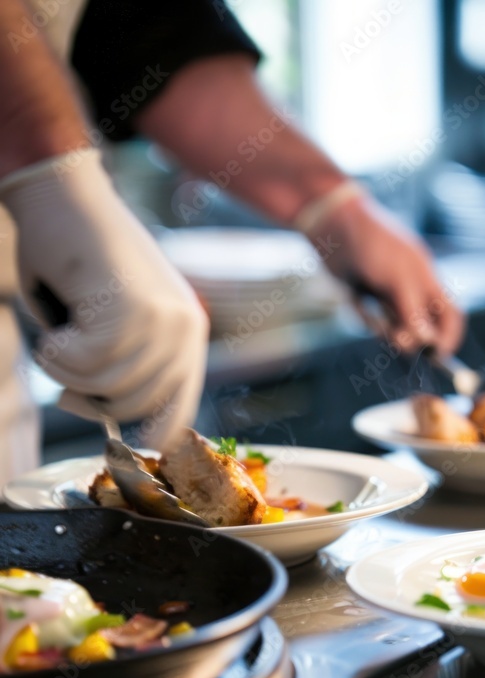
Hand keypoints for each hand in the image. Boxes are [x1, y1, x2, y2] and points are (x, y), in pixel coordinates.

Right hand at [0, 148, 208, 448]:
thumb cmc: (75, 264)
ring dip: (66, 371)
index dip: (144, 434)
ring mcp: (165, 319)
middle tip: (62, 360)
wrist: (62, 196)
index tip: (111, 431)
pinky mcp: (134, 309)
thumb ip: (126, 373)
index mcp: (189, 336)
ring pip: (109, 388)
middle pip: (135, 407)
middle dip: (88, 396)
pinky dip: (57, 355)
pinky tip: (55, 327)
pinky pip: (87, 366)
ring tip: (58, 335)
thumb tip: (118, 426)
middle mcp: (187, 329)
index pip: (178, 415)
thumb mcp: (114, 328)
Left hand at [309, 195, 464, 354]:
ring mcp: (388, 296)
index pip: (451, 316)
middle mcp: (411, 290)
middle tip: (394, 338)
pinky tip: (356, 298)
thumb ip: (413, 311)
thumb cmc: (373, 244)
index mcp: (428, 280)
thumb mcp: (398, 278)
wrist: (333, 224)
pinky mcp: (365, 300)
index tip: (436, 357)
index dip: (449, 337)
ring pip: (394, 330)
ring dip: (386, 330)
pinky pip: (370, 322)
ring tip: (372, 313)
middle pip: (422, 329)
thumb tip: (427, 341)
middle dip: (411, 338)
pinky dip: (365, 319)